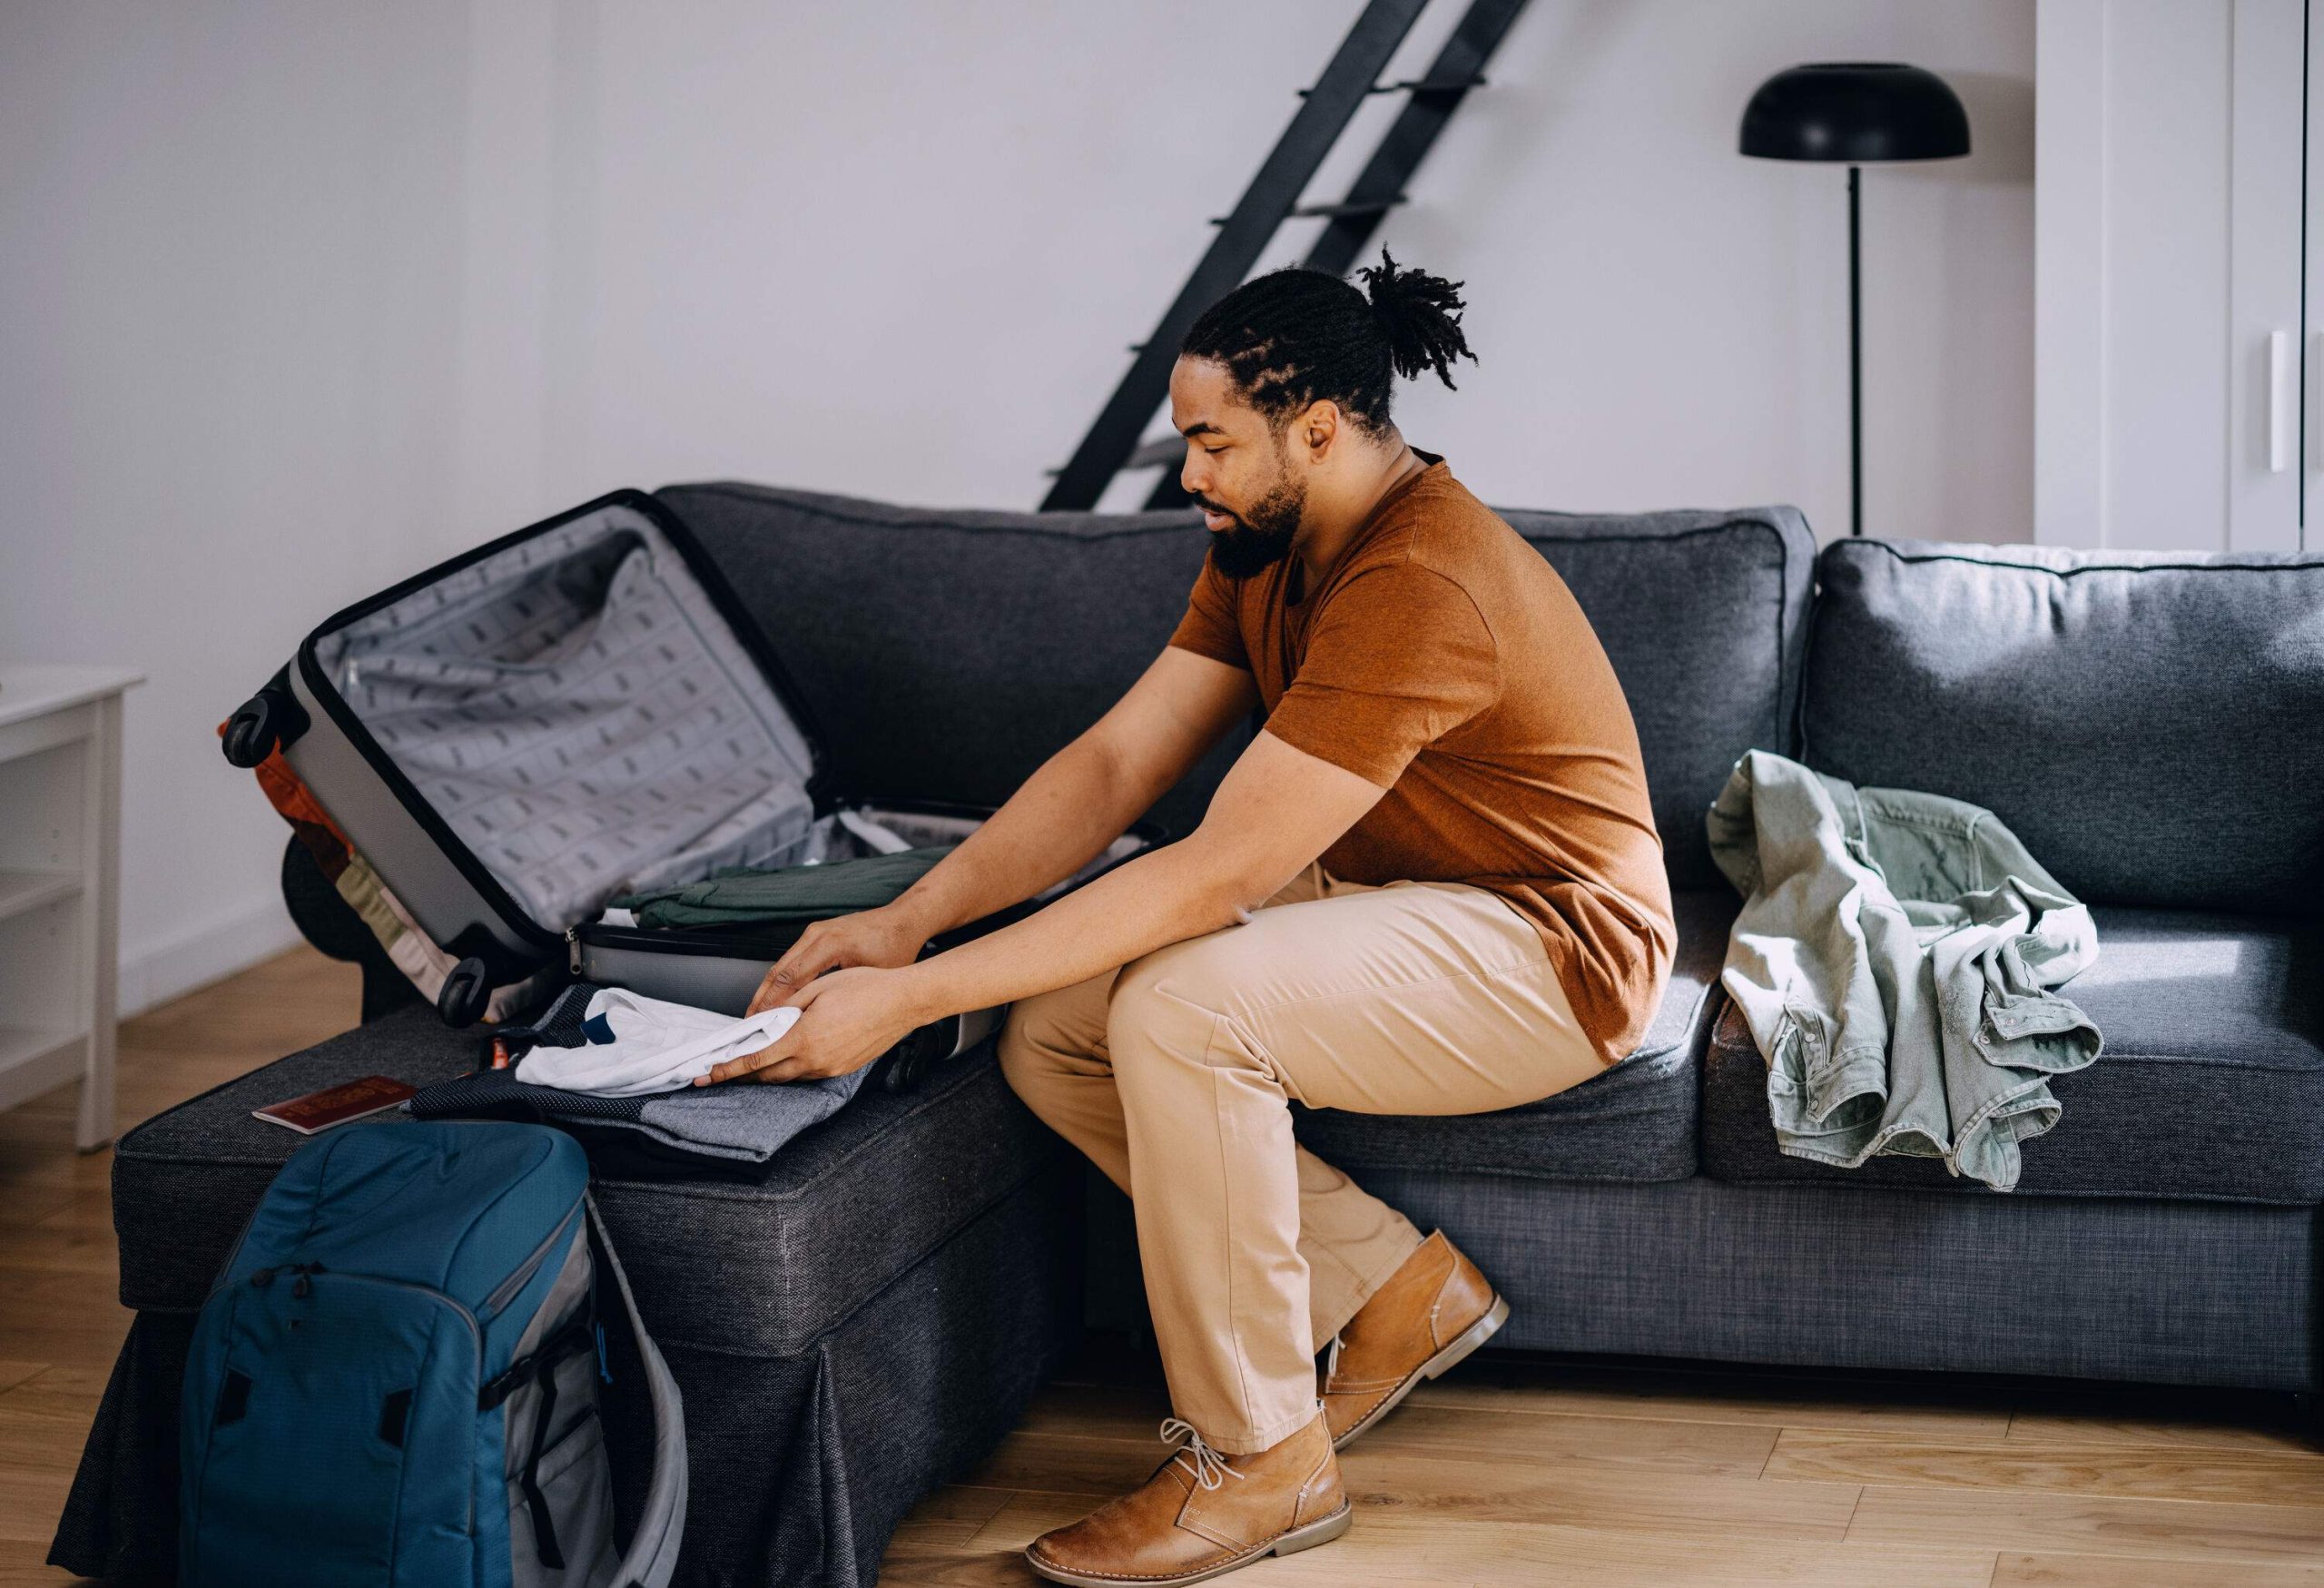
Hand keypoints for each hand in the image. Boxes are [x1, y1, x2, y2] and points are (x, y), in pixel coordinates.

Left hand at [699, 966, 929, 1085]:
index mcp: (804, 1038)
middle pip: (768, 1076)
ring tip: (750, 1065)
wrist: (904, 1002)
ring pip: (788, 1077)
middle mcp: (816, 1060)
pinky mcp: (843, 1069)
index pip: (755, 1060)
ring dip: (767, 1072)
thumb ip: (787, 1008)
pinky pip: (808, 1074)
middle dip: (741, 1077)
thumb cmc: (866, 988)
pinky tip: (787, 1056)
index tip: (709, 1074)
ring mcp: (830, 1068)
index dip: (728, 1069)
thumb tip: (765, 1020)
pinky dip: (791, 1068)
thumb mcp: (818, 989)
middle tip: (720, 1074)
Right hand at [745, 904, 930, 1015]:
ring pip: (781, 964)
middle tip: (749, 1024)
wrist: (903, 920)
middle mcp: (817, 934)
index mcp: (830, 944)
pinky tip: (775, 999)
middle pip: (778, 970)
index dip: (774, 1004)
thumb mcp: (872, 977)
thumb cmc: (895, 948)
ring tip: (757, 1015)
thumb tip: (817, 1021)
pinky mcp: (816, 934)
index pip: (792, 978)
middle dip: (762, 999)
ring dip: (767, 990)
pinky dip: (780, 981)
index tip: (763, 1025)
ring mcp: (814, 932)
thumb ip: (843, 996)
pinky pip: (791, 960)